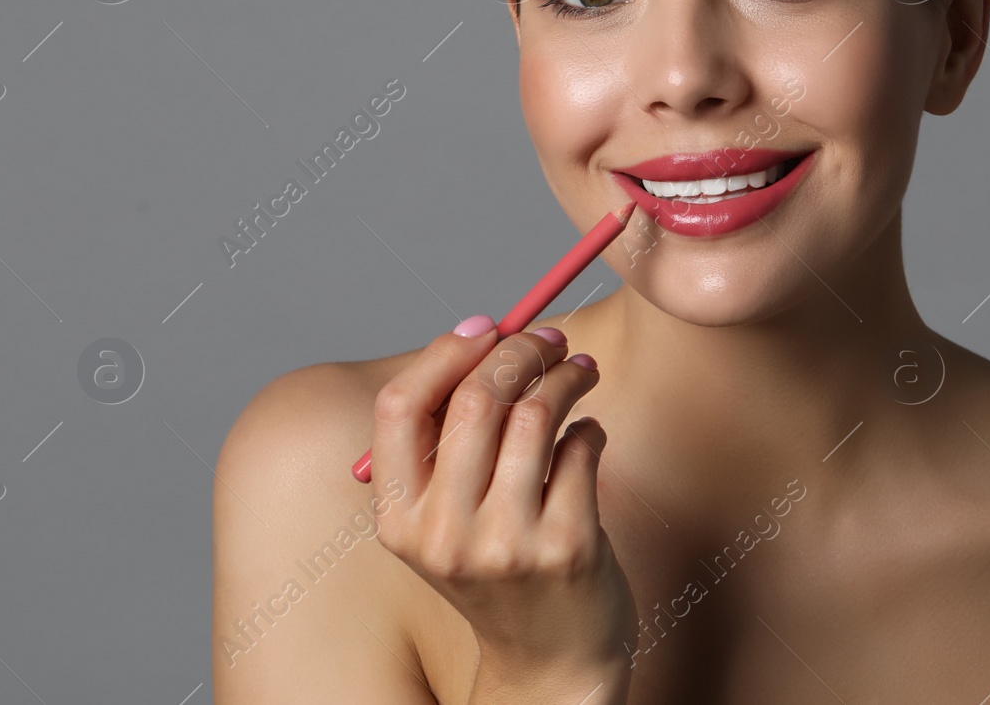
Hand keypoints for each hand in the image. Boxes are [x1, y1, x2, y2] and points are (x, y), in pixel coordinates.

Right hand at [368, 317, 637, 688]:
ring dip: (566, 375)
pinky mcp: (567, 548)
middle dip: (520, 351)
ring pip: (535, 415)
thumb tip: (482, 333)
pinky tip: (589, 434)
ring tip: (581, 370)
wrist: (550, 662)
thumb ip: (448, 440)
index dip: (444, 353)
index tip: (486, 326)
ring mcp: (506, 545)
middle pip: (474, 400)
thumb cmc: (499, 567)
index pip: (399, 408)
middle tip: (550, 338)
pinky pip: (582, 448)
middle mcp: (444, 535)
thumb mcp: (446, 519)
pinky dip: (591, 426)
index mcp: (398, 520)